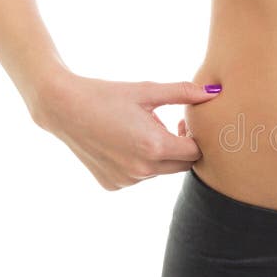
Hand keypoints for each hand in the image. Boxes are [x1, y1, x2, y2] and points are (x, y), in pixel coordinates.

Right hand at [32, 71, 221, 189]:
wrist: (63, 108)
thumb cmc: (107, 95)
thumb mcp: (147, 91)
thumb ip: (183, 92)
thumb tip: (213, 92)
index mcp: (155, 147)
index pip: (196, 152)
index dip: (194, 136)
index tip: (181, 122)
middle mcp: (143, 170)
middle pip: (183, 165)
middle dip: (182, 148)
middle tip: (168, 126)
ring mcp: (126, 181)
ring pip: (160, 172)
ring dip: (159, 155)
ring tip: (138, 131)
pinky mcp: (113, 185)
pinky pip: (138, 177)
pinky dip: (138, 163)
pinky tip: (122, 144)